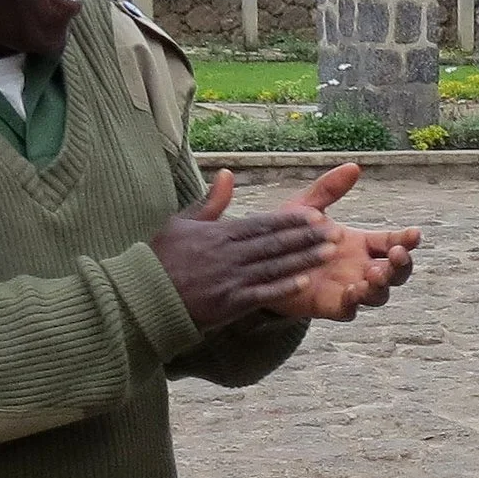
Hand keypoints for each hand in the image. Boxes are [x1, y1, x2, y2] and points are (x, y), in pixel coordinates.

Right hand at [150, 174, 332, 327]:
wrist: (144, 297)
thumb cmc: (162, 259)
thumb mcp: (182, 223)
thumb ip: (210, 201)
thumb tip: (227, 174)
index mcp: (218, 234)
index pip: (261, 224)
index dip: (290, 220)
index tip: (315, 215)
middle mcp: (227, 254)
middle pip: (274, 244)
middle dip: (305, 238)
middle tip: (334, 232)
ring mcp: (229, 279)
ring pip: (273, 266)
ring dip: (302, 260)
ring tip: (328, 253)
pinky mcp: (228, 303)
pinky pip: (261, 294)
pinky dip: (282, 288)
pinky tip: (304, 282)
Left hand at [259, 164, 420, 321]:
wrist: (259, 263)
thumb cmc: (287, 234)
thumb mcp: (306, 207)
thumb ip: (328, 189)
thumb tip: (354, 166)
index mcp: (361, 244)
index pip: (393, 242)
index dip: (406, 240)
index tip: (413, 233)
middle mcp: (360, 268)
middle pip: (396, 272)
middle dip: (402, 265)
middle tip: (396, 255)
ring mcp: (349, 289)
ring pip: (379, 295)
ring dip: (382, 285)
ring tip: (375, 273)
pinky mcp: (331, 305)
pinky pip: (351, 310)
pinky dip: (355, 302)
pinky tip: (353, 290)